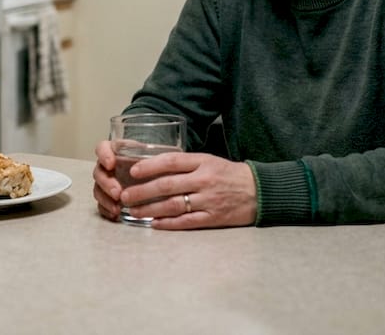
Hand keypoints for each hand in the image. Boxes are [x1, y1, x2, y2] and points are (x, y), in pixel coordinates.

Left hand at [93, 141, 256, 229]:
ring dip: (150, 209)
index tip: (132, 172)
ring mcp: (209, 200)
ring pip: (172, 205)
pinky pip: (186, 221)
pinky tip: (154, 223)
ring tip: (134, 211)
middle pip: (167, 185)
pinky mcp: (213, 218)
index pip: (171, 161)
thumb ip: (186, 164)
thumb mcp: (209, 160)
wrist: (259, 191)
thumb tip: (154, 167)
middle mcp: (204, 180)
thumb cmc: (229, 174)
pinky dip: (168, 223)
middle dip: (142, 192)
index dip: (149, 166)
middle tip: (125, 196)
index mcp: (203, 162)